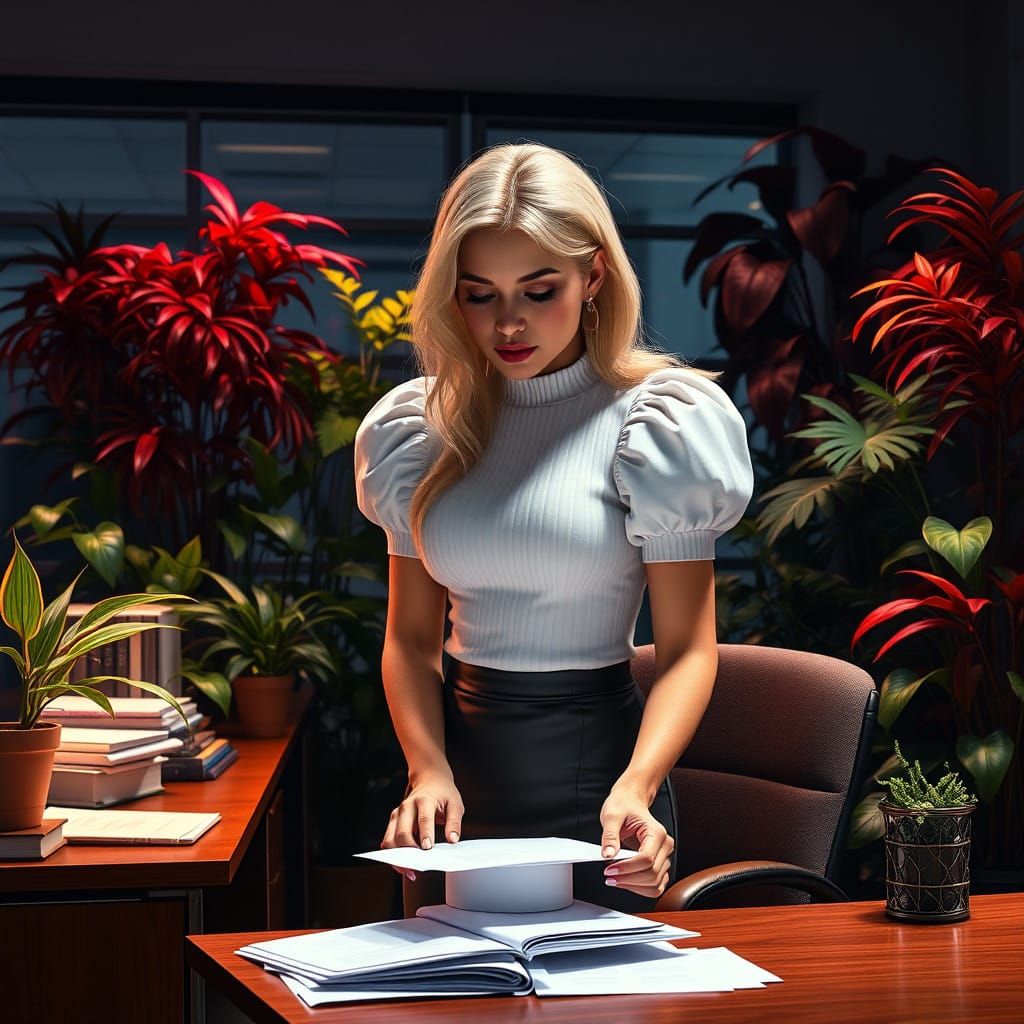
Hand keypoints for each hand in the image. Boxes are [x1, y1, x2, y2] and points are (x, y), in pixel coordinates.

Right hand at [381, 770, 463, 881]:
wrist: (430, 780)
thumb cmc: (443, 793)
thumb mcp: (455, 803)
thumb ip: (454, 822)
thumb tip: (452, 840)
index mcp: (424, 800)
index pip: (423, 819)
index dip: (425, 835)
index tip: (428, 848)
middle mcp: (406, 807)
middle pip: (402, 832)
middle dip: (409, 852)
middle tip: (420, 865)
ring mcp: (397, 814)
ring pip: (390, 840)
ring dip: (398, 858)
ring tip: (411, 871)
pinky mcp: (393, 822)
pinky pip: (388, 842)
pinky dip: (394, 856)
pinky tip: (405, 865)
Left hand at [598, 780, 674, 897]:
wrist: (630, 801)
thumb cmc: (624, 805)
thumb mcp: (612, 816)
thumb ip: (610, 836)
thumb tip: (608, 855)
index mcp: (656, 832)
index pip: (646, 859)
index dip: (627, 868)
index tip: (609, 870)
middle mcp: (665, 845)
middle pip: (652, 874)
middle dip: (629, 879)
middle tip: (609, 876)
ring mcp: (664, 856)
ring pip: (656, 883)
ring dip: (635, 887)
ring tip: (615, 880)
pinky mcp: (660, 864)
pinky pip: (656, 885)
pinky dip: (642, 889)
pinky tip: (626, 882)